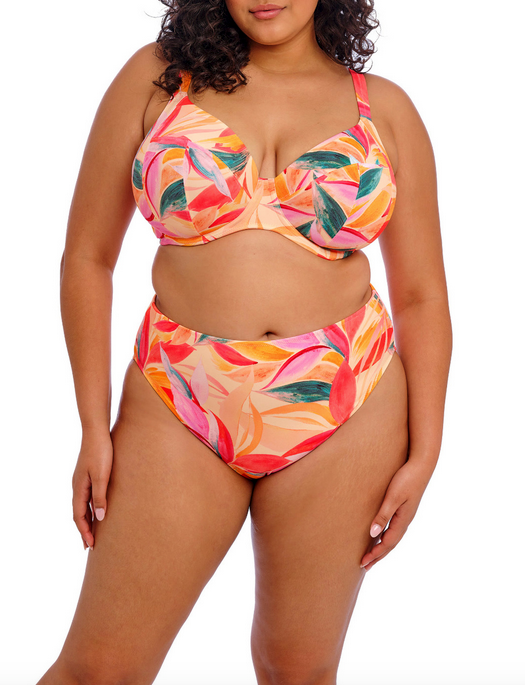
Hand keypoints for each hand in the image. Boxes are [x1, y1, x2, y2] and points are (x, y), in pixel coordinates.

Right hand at [72, 428, 113, 550]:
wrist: (97, 431)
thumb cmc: (101, 452)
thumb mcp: (102, 476)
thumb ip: (100, 496)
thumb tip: (100, 518)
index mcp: (79, 488)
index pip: (79, 516)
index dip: (84, 531)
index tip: (90, 545)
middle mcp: (77, 486)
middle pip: (79, 513)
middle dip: (84, 530)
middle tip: (90, 545)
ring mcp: (82, 480)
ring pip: (83, 505)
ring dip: (88, 520)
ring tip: (94, 532)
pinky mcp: (88, 475)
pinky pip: (88, 497)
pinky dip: (91, 508)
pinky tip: (98, 510)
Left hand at [360, 457, 434, 570]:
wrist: (421, 465)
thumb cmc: (406, 479)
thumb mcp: (393, 497)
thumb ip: (383, 515)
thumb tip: (373, 534)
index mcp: (402, 520)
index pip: (387, 543)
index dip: (375, 554)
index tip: (363, 563)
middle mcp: (405, 521)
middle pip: (390, 543)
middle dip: (377, 555)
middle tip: (364, 565)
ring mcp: (405, 515)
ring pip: (392, 537)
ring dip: (381, 547)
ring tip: (371, 555)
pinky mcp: (404, 508)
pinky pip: (393, 528)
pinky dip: (385, 536)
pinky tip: (380, 534)